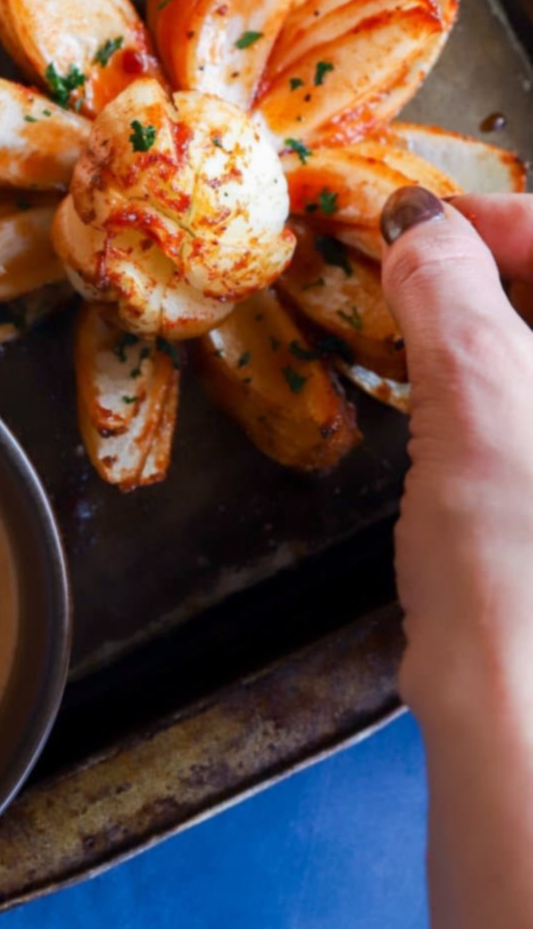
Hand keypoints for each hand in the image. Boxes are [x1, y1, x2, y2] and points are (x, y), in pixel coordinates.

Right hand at [380, 187, 532, 727]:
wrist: (529, 710)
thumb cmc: (518, 554)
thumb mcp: (475, 387)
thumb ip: (446, 286)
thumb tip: (417, 226)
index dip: (499, 217)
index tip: (420, 229)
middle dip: (488, 273)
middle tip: (409, 276)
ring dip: (488, 332)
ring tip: (413, 336)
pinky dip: (494, 393)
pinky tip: (442, 410)